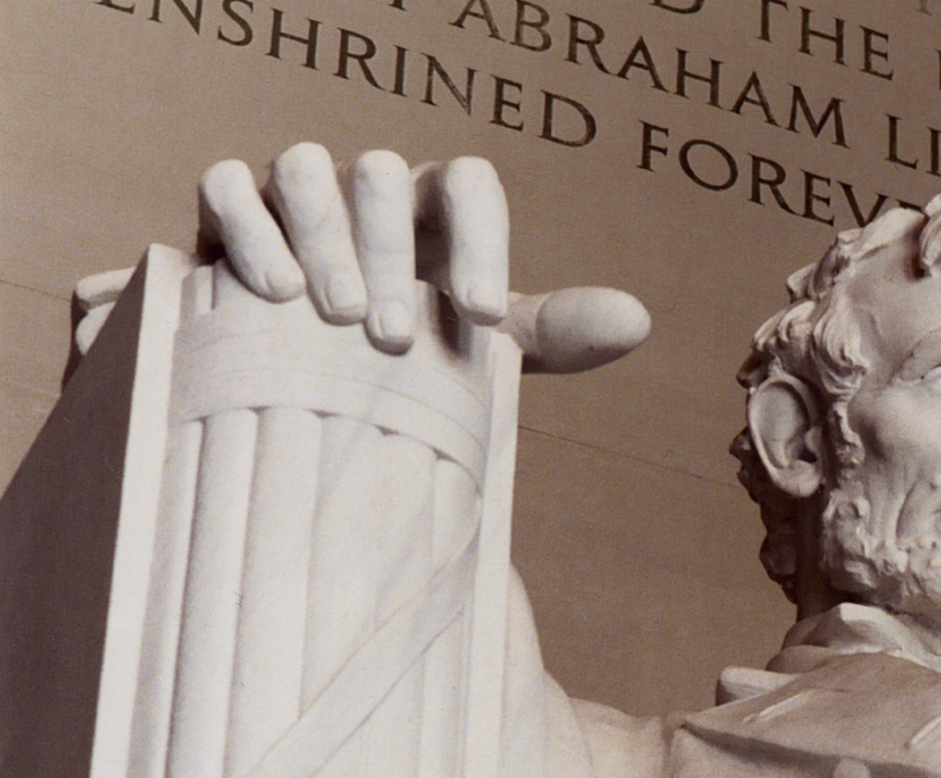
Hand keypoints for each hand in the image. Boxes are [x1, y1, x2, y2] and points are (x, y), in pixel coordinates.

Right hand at [196, 144, 648, 370]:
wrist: (301, 375)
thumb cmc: (406, 353)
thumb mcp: (483, 347)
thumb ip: (554, 331)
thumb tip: (640, 322)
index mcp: (435, 212)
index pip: (468, 184)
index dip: (482, 239)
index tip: (483, 316)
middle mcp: (368, 190)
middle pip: (383, 175)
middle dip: (390, 252)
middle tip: (391, 336)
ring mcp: (297, 192)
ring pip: (307, 168)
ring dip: (324, 235)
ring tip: (337, 316)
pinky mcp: (230, 209)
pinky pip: (229, 185)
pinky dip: (251, 228)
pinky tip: (274, 290)